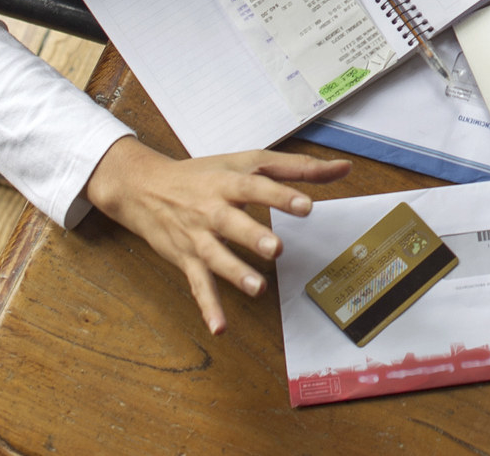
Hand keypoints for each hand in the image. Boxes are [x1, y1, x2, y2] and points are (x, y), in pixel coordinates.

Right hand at [84, 136, 350, 332]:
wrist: (144, 187)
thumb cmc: (205, 173)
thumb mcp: (248, 161)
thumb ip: (297, 167)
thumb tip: (344, 168)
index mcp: (229, 181)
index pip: (256, 187)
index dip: (280, 195)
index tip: (306, 205)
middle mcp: (211, 209)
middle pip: (232, 223)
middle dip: (252, 236)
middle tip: (276, 249)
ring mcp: (197, 237)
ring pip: (215, 257)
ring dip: (234, 274)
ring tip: (257, 289)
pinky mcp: (186, 259)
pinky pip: (198, 285)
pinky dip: (208, 307)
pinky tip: (221, 327)